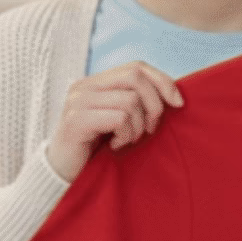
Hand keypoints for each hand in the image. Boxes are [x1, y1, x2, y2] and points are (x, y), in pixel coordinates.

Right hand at [44, 62, 184, 181]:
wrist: (63, 174)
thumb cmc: (95, 149)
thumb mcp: (118, 120)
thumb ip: (135, 103)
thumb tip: (173, 96)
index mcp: (96, 82)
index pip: (136, 67)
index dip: (162, 81)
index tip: (178, 104)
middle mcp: (85, 86)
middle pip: (135, 76)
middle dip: (154, 104)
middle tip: (150, 129)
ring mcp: (78, 101)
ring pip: (130, 100)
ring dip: (137, 126)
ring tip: (126, 140)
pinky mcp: (77, 120)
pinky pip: (119, 118)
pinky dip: (125, 135)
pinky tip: (114, 146)